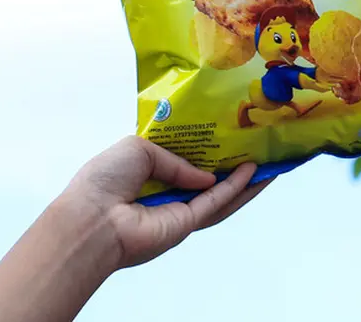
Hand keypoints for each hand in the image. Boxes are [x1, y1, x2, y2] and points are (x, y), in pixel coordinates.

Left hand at [61, 136, 270, 267]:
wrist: (92, 219)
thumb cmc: (104, 179)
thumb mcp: (138, 148)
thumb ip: (175, 158)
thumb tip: (204, 176)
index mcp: (149, 176)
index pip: (184, 162)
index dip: (207, 151)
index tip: (229, 136)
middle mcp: (167, 195)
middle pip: (209, 181)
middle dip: (234, 167)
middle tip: (258, 149)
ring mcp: (179, 211)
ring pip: (221, 195)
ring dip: (245, 181)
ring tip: (269, 162)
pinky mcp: (187, 223)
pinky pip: (217, 202)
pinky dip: (236, 188)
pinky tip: (253, 172)